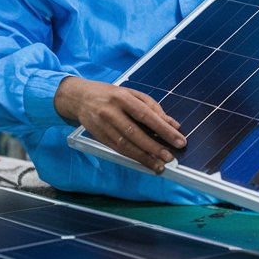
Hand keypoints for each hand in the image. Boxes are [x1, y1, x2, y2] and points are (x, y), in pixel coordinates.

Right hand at [54, 75, 185, 172]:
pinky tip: (145, 162)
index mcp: (123, 97)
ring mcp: (103, 126)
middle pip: (135, 133)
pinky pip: (118, 149)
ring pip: (126, 145)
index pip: (146, 115)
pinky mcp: (99, 137)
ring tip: (160, 165)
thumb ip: (153, 107)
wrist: (79, 97)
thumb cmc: (110, 94)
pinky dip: (133, 157)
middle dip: (155, 147)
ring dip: (144, 157)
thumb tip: (173, 124)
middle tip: (170, 157)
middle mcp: (111, 112)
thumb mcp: (132, 94)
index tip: (179, 140)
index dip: (164, 129)